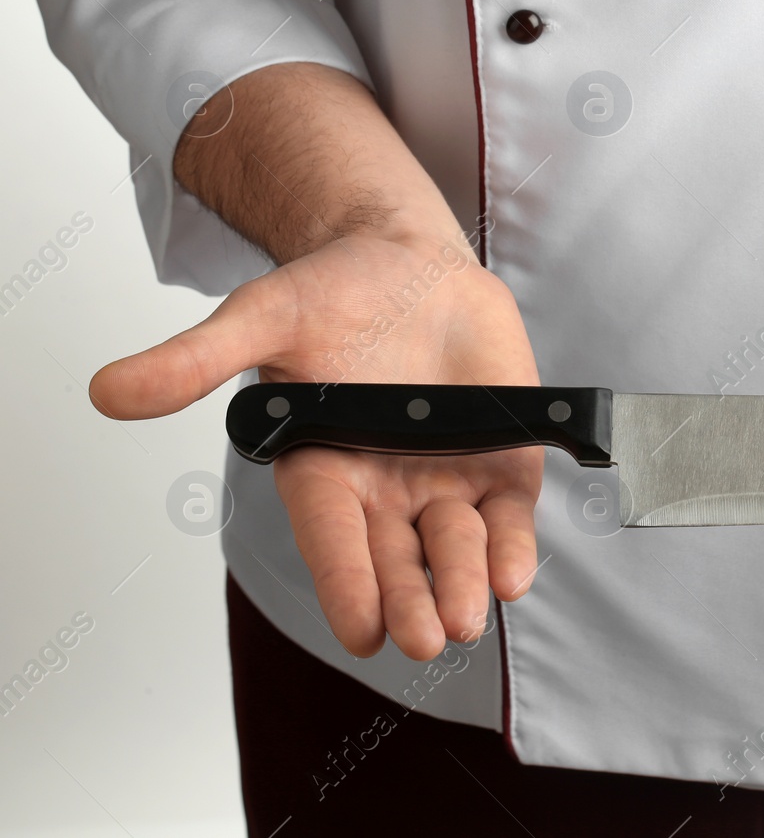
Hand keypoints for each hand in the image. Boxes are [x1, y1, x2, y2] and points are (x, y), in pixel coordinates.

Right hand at [90, 227, 542, 659]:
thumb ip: (197, 359)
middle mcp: (385, 487)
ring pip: (456, 546)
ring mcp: (446, 477)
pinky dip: (512, 546)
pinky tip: (516, 574)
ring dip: (463, 582)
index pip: (332, 536)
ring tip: (464, 619)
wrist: (409, 261)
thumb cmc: (332, 293)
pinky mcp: (501, 460)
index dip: (346, 581)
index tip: (361, 629)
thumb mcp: (262, 318)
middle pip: (397, 558)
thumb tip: (109, 391)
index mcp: (323, 467)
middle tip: (421, 639)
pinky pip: (508, 515)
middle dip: (409, 599)